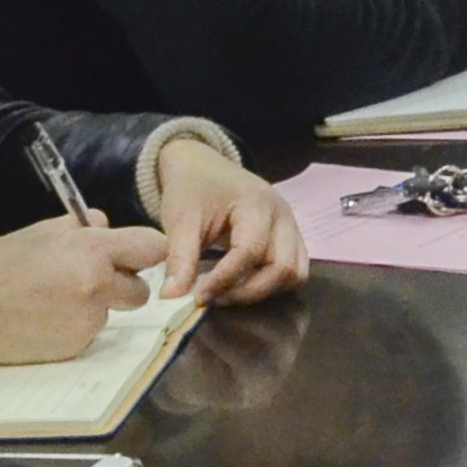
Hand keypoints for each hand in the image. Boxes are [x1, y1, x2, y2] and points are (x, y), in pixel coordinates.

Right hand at [0, 215, 171, 366]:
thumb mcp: (43, 232)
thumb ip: (84, 227)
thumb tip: (107, 225)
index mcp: (93, 252)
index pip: (154, 248)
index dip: (147, 250)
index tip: (137, 254)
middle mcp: (97, 289)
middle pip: (141, 290)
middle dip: (124, 284)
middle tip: (92, 277)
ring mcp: (86, 322)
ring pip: (111, 313)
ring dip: (95, 305)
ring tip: (54, 298)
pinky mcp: (73, 348)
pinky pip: (88, 333)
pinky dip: (74, 326)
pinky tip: (44, 318)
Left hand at [143, 143, 309, 307]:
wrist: (203, 168)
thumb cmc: (192, 190)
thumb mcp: (180, 220)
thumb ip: (179, 258)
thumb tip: (171, 298)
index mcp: (257, 204)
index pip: (249, 252)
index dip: (224, 280)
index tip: (197, 297)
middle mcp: (283, 216)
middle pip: (283, 268)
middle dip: (248, 291)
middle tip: (214, 298)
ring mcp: (292, 227)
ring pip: (295, 273)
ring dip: (265, 291)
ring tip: (229, 293)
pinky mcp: (291, 238)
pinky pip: (295, 270)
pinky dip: (273, 284)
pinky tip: (243, 285)